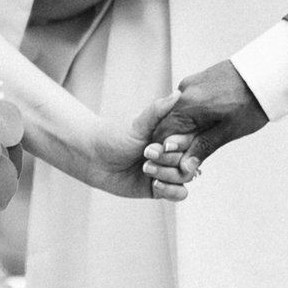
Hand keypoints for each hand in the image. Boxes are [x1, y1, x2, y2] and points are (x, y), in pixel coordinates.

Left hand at [43, 106, 197, 201]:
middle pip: (189, 161)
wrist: (95, 160)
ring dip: (167, 175)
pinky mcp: (161, 188)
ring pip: (185, 178)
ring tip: (146, 169)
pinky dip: (171, 191)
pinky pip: (179, 194)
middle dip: (169, 161)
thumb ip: (158, 110)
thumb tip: (178, 94)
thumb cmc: (115, 137)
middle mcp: (173, 152)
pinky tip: (155, 184)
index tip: (163, 144)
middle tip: (147, 155)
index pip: (192, 141)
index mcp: (172, 134)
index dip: (180, 145)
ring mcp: (168, 170)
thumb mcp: (138, 124)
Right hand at [143, 61, 266, 169]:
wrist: (267, 73)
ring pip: (178, 113)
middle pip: (167, 123)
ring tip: (207, 137)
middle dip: (177, 141)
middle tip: (196, 154)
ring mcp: (191, 83)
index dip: (166, 152)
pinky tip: (210, 122)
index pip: (161, 134)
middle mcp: (183, 91)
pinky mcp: (199, 80)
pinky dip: (193, 116)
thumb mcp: (228, 131)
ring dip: (186, 129)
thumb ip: (202, 147)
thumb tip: (184, 167)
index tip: (179, 163)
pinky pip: (187, 102)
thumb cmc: (251, 102)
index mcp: (187, 105)